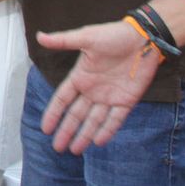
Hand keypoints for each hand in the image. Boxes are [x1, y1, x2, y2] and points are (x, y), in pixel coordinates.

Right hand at [36, 20, 160, 152]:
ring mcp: (109, 97)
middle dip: (66, 131)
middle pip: (76, 115)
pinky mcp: (126, 100)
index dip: (54, 113)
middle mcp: (93, 90)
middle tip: (57, 147)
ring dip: (84, 135)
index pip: (62, 99)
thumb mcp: (86, 37)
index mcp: (81, 76)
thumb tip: (39, 36)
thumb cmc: (114, 35)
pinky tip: (98, 142)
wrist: (144, 39)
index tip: (45, 128)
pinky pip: (115, 120)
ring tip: (75, 150)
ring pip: (94, 121)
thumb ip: (63, 41)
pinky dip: (107, 131)